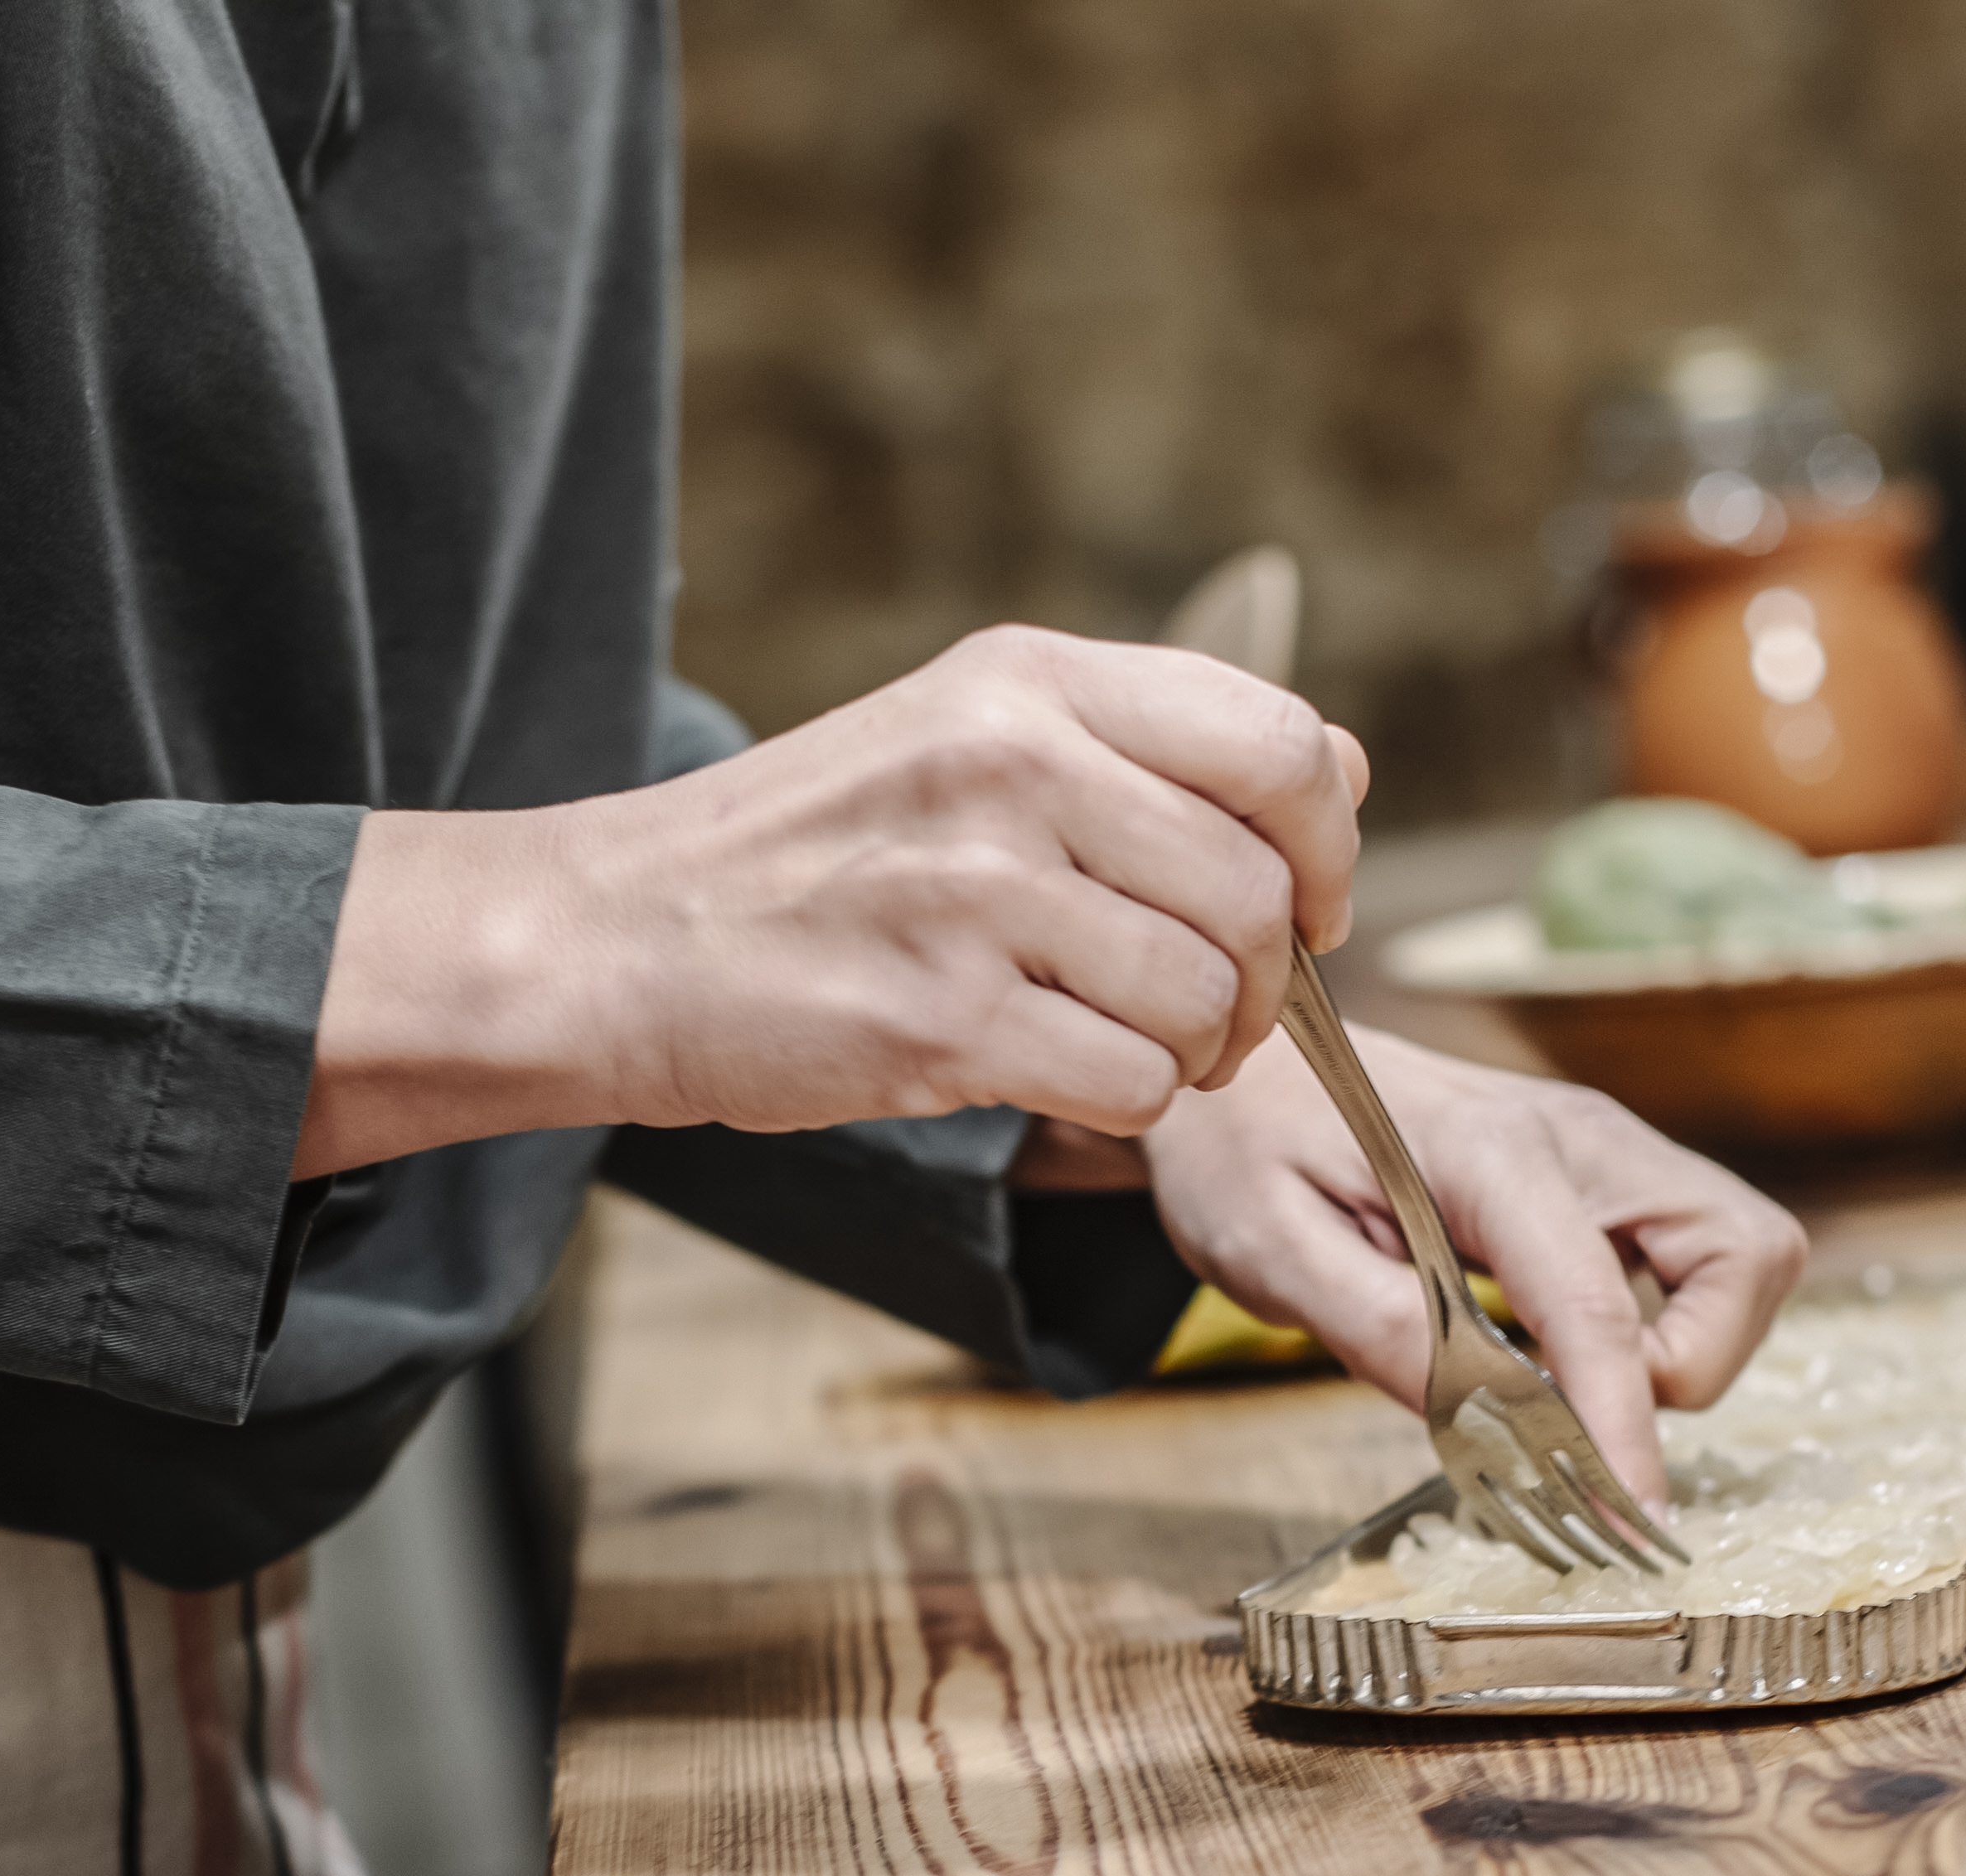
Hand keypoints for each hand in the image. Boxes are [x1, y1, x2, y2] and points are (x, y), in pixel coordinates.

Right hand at [303, 626, 1364, 1174]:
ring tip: (1119, 1043)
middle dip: (1264, 983)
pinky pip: (1132, 1082)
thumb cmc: (809, 856)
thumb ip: (1151, 748)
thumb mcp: (971, 736)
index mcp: (1032, 682)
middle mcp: (1012, 765)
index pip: (1282, 745)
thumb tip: (1347, 769)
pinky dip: (1124, 1105)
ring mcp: (975, 890)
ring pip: (1207, 998)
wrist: (618, 937)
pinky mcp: (941, 1015)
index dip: (1327, 846)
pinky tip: (1057, 1075)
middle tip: (1206, 1013)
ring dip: (1194, 1054)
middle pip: (1259, 892)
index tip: (1306, 907)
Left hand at [1128, 1025, 1805, 1511]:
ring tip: (1569, 1380)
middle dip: (1693, 1364)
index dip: (1621, 1422)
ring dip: (1687, 1345)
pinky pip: (1698, 1258)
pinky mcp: (1610, 1178)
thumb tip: (1476, 1417)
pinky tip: (1568, 1350)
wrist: (1251, 1075)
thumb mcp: (1271, 1248)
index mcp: (1489, 1150)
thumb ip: (1376, 1329)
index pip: (1595, 1301)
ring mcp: (1608, 1151)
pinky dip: (1666, 1324)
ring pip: (1742, 1254)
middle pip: (1742, 1251)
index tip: (1629, 1517)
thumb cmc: (1252, 1153)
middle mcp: (1580, 1136)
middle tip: (1576, 1409)